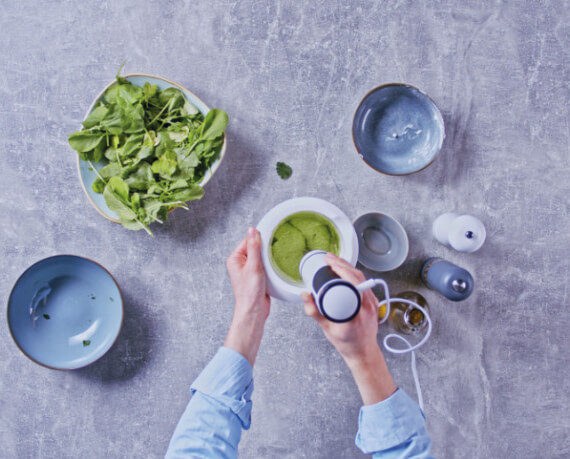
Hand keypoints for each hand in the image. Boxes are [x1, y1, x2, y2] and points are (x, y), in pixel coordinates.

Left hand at [224, 227, 270, 365]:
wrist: (254, 311)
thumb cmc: (250, 292)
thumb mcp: (253, 266)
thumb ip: (254, 247)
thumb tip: (252, 230)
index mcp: (234, 259)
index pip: (248, 241)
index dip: (259, 240)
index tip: (270, 238)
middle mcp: (240, 264)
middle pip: (255, 248)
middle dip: (265, 250)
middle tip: (273, 251)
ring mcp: (248, 270)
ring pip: (261, 257)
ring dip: (268, 258)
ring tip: (274, 261)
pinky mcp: (256, 277)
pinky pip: (265, 266)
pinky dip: (270, 266)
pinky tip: (274, 268)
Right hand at [302, 253, 396, 403]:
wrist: (363, 352)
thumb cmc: (348, 343)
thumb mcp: (327, 328)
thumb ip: (314, 312)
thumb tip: (305, 296)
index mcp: (358, 311)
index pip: (353, 283)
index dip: (342, 270)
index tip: (330, 264)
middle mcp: (368, 305)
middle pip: (358, 276)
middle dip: (342, 264)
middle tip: (328, 258)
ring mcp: (373, 303)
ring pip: (363, 278)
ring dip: (349, 267)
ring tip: (335, 261)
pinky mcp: (373, 303)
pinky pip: (364, 283)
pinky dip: (354, 274)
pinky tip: (346, 270)